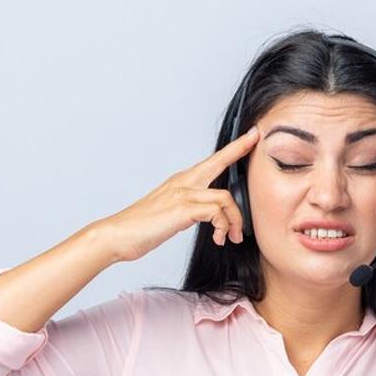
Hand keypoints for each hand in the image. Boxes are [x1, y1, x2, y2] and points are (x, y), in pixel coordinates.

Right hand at [102, 126, 261, 262]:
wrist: (118, 235)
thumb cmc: (143, 227)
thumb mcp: (173, 214)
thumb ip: (192, 209)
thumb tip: (209, 216)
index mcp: (182, 182)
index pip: (212, 161)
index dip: (233, 148)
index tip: (250, 136)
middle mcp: (183, 182)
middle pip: (219, 161)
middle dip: (240, 149)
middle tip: (256, 140)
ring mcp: (182, 194)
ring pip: (225, 197)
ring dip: (234, 220)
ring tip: (230, 237)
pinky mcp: (182, 209)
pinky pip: (216, 212)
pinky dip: (222, 227)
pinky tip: (218, 239)